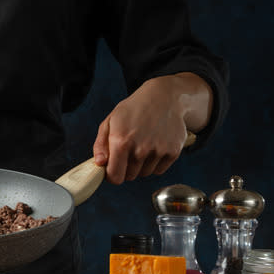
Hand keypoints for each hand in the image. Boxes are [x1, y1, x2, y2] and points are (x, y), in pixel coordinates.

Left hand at [92, 73, 212, 184]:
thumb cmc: (133, 109)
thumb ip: (100, 145)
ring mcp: (158, 150)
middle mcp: (140, 148)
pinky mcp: (173, 151)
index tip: (112, 169)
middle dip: (126, 168)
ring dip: (141, 165)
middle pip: (129, 176)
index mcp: (121, 141)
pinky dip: (155, 163)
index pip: (115, 176)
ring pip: (144, 174)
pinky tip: (154, 146)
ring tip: (142, 145)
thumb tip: (99, 164)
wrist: (164, 97)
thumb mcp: (110, 121)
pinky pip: (159, 170)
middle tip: (129, 151)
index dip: (111, 176)